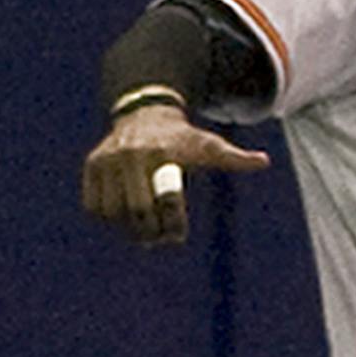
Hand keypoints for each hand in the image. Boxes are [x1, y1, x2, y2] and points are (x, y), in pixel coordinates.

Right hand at [81, 104, 269, 246]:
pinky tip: (123, 221)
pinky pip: (93, 205)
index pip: (167, 198)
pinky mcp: (91, 165)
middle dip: (149, 231)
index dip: (173, 223)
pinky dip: (107, 219)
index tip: (178, 236)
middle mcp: (131, 155)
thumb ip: (234, 157)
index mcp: (162, 153)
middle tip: (159, 241)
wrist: (145, 115)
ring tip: (142, 235)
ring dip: (126, 229)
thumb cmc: (184, 139)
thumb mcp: (210, 145)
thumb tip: (264, 161)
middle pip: (137, 211)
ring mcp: (107, 159)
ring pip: (112, 211)